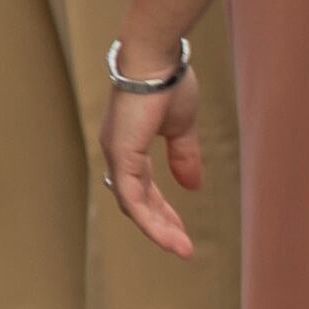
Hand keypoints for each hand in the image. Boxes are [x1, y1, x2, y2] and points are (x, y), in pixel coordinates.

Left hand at [102, 54, 207, 257]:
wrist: (157, 58)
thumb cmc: (167, 83)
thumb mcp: (181, 128)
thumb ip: (183, 156)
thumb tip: (191, 186)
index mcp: (129, 145)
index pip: (142, 188)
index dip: (161, 211)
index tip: (181, 231)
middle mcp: (117, 151)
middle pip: (136, 200)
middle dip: (161, 225)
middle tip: (183, 247)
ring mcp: (116, 152)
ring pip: (133, 204)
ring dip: (158, 229)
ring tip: (182, 250)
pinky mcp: (121, 152)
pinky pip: (132, 196)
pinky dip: (150, 219)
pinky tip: (169, 236)